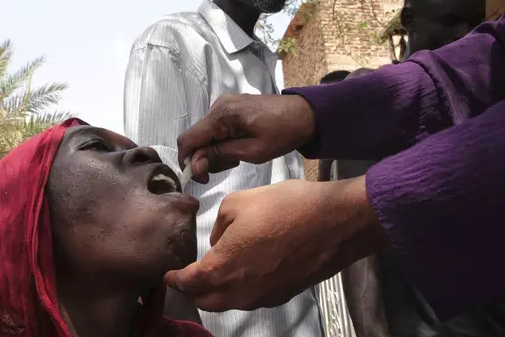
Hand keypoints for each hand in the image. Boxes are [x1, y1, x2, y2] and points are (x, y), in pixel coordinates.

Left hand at [164, 177, 387, 311]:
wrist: (336, 222)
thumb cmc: (285, 207)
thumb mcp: (238, 202)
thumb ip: (219, 225)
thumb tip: (220, 240)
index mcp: (223, 268)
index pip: (189, 283)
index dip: (175, 279)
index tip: (168, 274)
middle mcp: (241, 291)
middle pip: (207, 300)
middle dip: (194, 289)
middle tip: (190, 274)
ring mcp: (264, 297)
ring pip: (230, 302)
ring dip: (218, 290)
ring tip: (217, 270)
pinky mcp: (283, 294)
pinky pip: (252, 297)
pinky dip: (241, 288)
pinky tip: (246, 268)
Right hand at [177, 94, 315, 182]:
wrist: (305, 114)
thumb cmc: (283, 133)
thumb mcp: (253, 151)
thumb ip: (221, 155)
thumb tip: (194, 164)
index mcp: (221, 114)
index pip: (188, 139)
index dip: (188, 161)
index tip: (202, 178)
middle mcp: (217, 106)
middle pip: (196, 138)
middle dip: (206, 158)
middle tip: (230, 166)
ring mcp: (223, 105)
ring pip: (205, 135)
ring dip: (215, 152)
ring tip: (238, 157)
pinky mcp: (230, 108)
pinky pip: (216, 129)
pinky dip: (222, 143)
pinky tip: (239, 148)